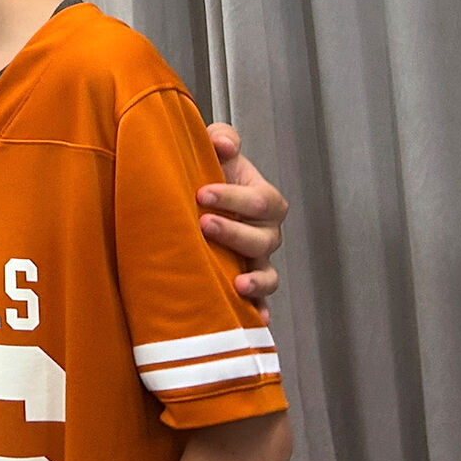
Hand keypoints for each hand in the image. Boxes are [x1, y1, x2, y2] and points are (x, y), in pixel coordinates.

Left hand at [199, 122, 287, 318]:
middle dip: (234, 232)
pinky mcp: (246, 284)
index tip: (201, 193)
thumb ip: (221, 138)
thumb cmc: (209, 172)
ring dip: (255, 280)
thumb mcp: (215, 148)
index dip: (233, 197)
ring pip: (267, 274)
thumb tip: (223, 145)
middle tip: (204, 224)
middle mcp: (267, 233)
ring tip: (236, 283)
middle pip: (263, 239)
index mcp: (264, 199)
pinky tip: (253, 321)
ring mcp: (258, 261)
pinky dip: (260, 312)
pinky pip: (260, 302)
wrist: (194, 200)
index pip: (260, 200)